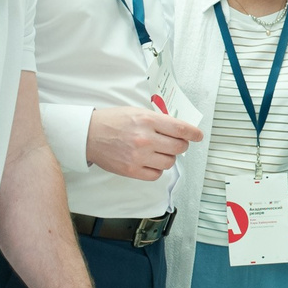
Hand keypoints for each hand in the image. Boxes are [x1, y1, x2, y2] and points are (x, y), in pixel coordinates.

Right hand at [86, 107, 202, 180]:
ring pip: (169, 162)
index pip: (181, 129)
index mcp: (148, 121)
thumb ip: (158, 120)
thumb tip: (179, 129)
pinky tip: (150, 162)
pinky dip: (157, 169)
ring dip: (168, 157)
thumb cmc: (112, 121)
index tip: (198, 136)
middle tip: (175, 143)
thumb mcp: (137, 112)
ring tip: (159, 152)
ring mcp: (139, 156)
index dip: (193, 133)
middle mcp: (145, 139)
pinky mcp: (132, 170)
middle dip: (180, 145)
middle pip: (178, 147)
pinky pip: (156, 175)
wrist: (89, 135)